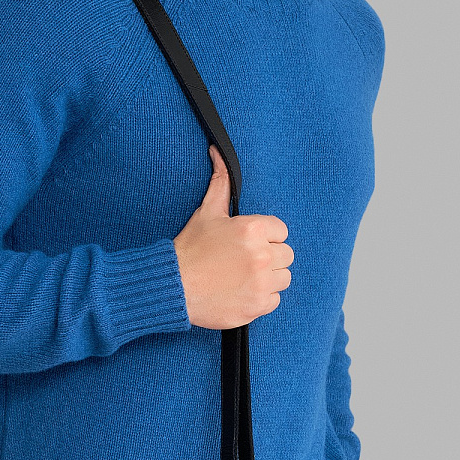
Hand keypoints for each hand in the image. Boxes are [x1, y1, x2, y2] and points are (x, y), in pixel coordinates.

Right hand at [172, 145, 293, 328]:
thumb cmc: (190, 249)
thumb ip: (220, 184)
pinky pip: (275, 300)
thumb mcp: (207, 212)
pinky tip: (241, 292)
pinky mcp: (257, 306)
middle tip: (244, 262)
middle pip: (286, 255)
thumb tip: (217, 153)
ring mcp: (261, 283)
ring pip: (283, 277)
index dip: (265, 236)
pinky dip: (261, 298)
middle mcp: (261, 255)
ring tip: (243, 277)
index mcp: (252, 229)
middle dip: (269, 257)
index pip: (281, 231)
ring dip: (268, 278)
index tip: (247, 244)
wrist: (173, 286)